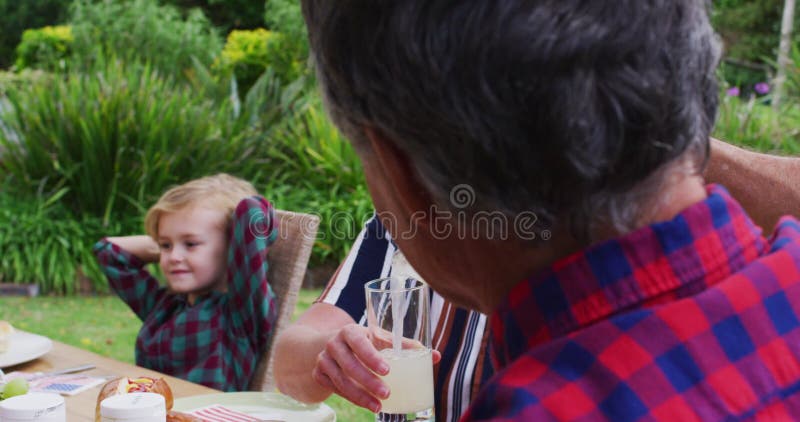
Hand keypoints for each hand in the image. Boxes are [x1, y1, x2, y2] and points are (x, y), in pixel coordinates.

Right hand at [311, 323, 440, 412]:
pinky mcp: (318, 374)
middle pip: (350, 365)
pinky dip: (351, 398)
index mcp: (350, 331)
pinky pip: (335, 390)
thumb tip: (436, 356)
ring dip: (360, 396)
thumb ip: (405, 346)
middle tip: (387, 394)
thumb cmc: (363, 342)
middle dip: (369, 382)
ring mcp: (323, 359)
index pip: (359, 342)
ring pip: (341, 381)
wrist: (329, 344)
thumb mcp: (380, 339)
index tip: (388, 371)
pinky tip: (365, 403)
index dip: (371, 356)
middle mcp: (334, 344)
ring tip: (379, 407)